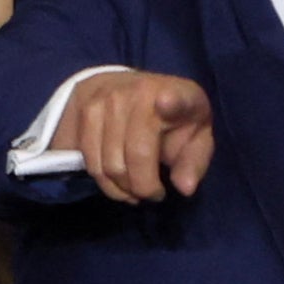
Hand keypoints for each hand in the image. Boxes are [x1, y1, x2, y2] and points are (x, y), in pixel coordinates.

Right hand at [53, 70, 213, 203]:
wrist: (133, 90)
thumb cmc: (174, 121)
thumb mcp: (197, 138)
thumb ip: (194, 163)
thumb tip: (185, 188)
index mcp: (177, 95)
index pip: (175, 99)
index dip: (171, 103)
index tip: (166, 102)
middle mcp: (139, 92)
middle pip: (136, 155)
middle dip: (145, 187)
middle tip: (154, 193)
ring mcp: (108, 100)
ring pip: (109, 165)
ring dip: (124, 189)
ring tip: (136, 189)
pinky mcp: (86, 112)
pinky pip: (91, 163)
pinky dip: (105, 183)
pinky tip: (118, 184)